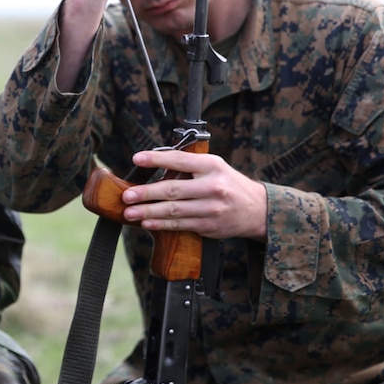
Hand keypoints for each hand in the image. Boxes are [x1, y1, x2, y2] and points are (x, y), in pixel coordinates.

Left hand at [120, 147, 267, 241]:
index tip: (137, 158)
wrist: (257, 209)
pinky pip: (180, 225)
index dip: (156, 159)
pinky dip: (161, 224)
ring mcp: (211, 208)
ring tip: (130, 212)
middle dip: (146, 193)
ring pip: (174, 211)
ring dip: (149, 212)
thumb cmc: (228, 183)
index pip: (180, 160)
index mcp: (212, 166)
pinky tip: (147, 222)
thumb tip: (155, 163)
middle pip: (173, 190)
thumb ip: (189, 165)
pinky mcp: (209, 226)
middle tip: (126, 195)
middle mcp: (212, 186)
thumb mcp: (215, 166)